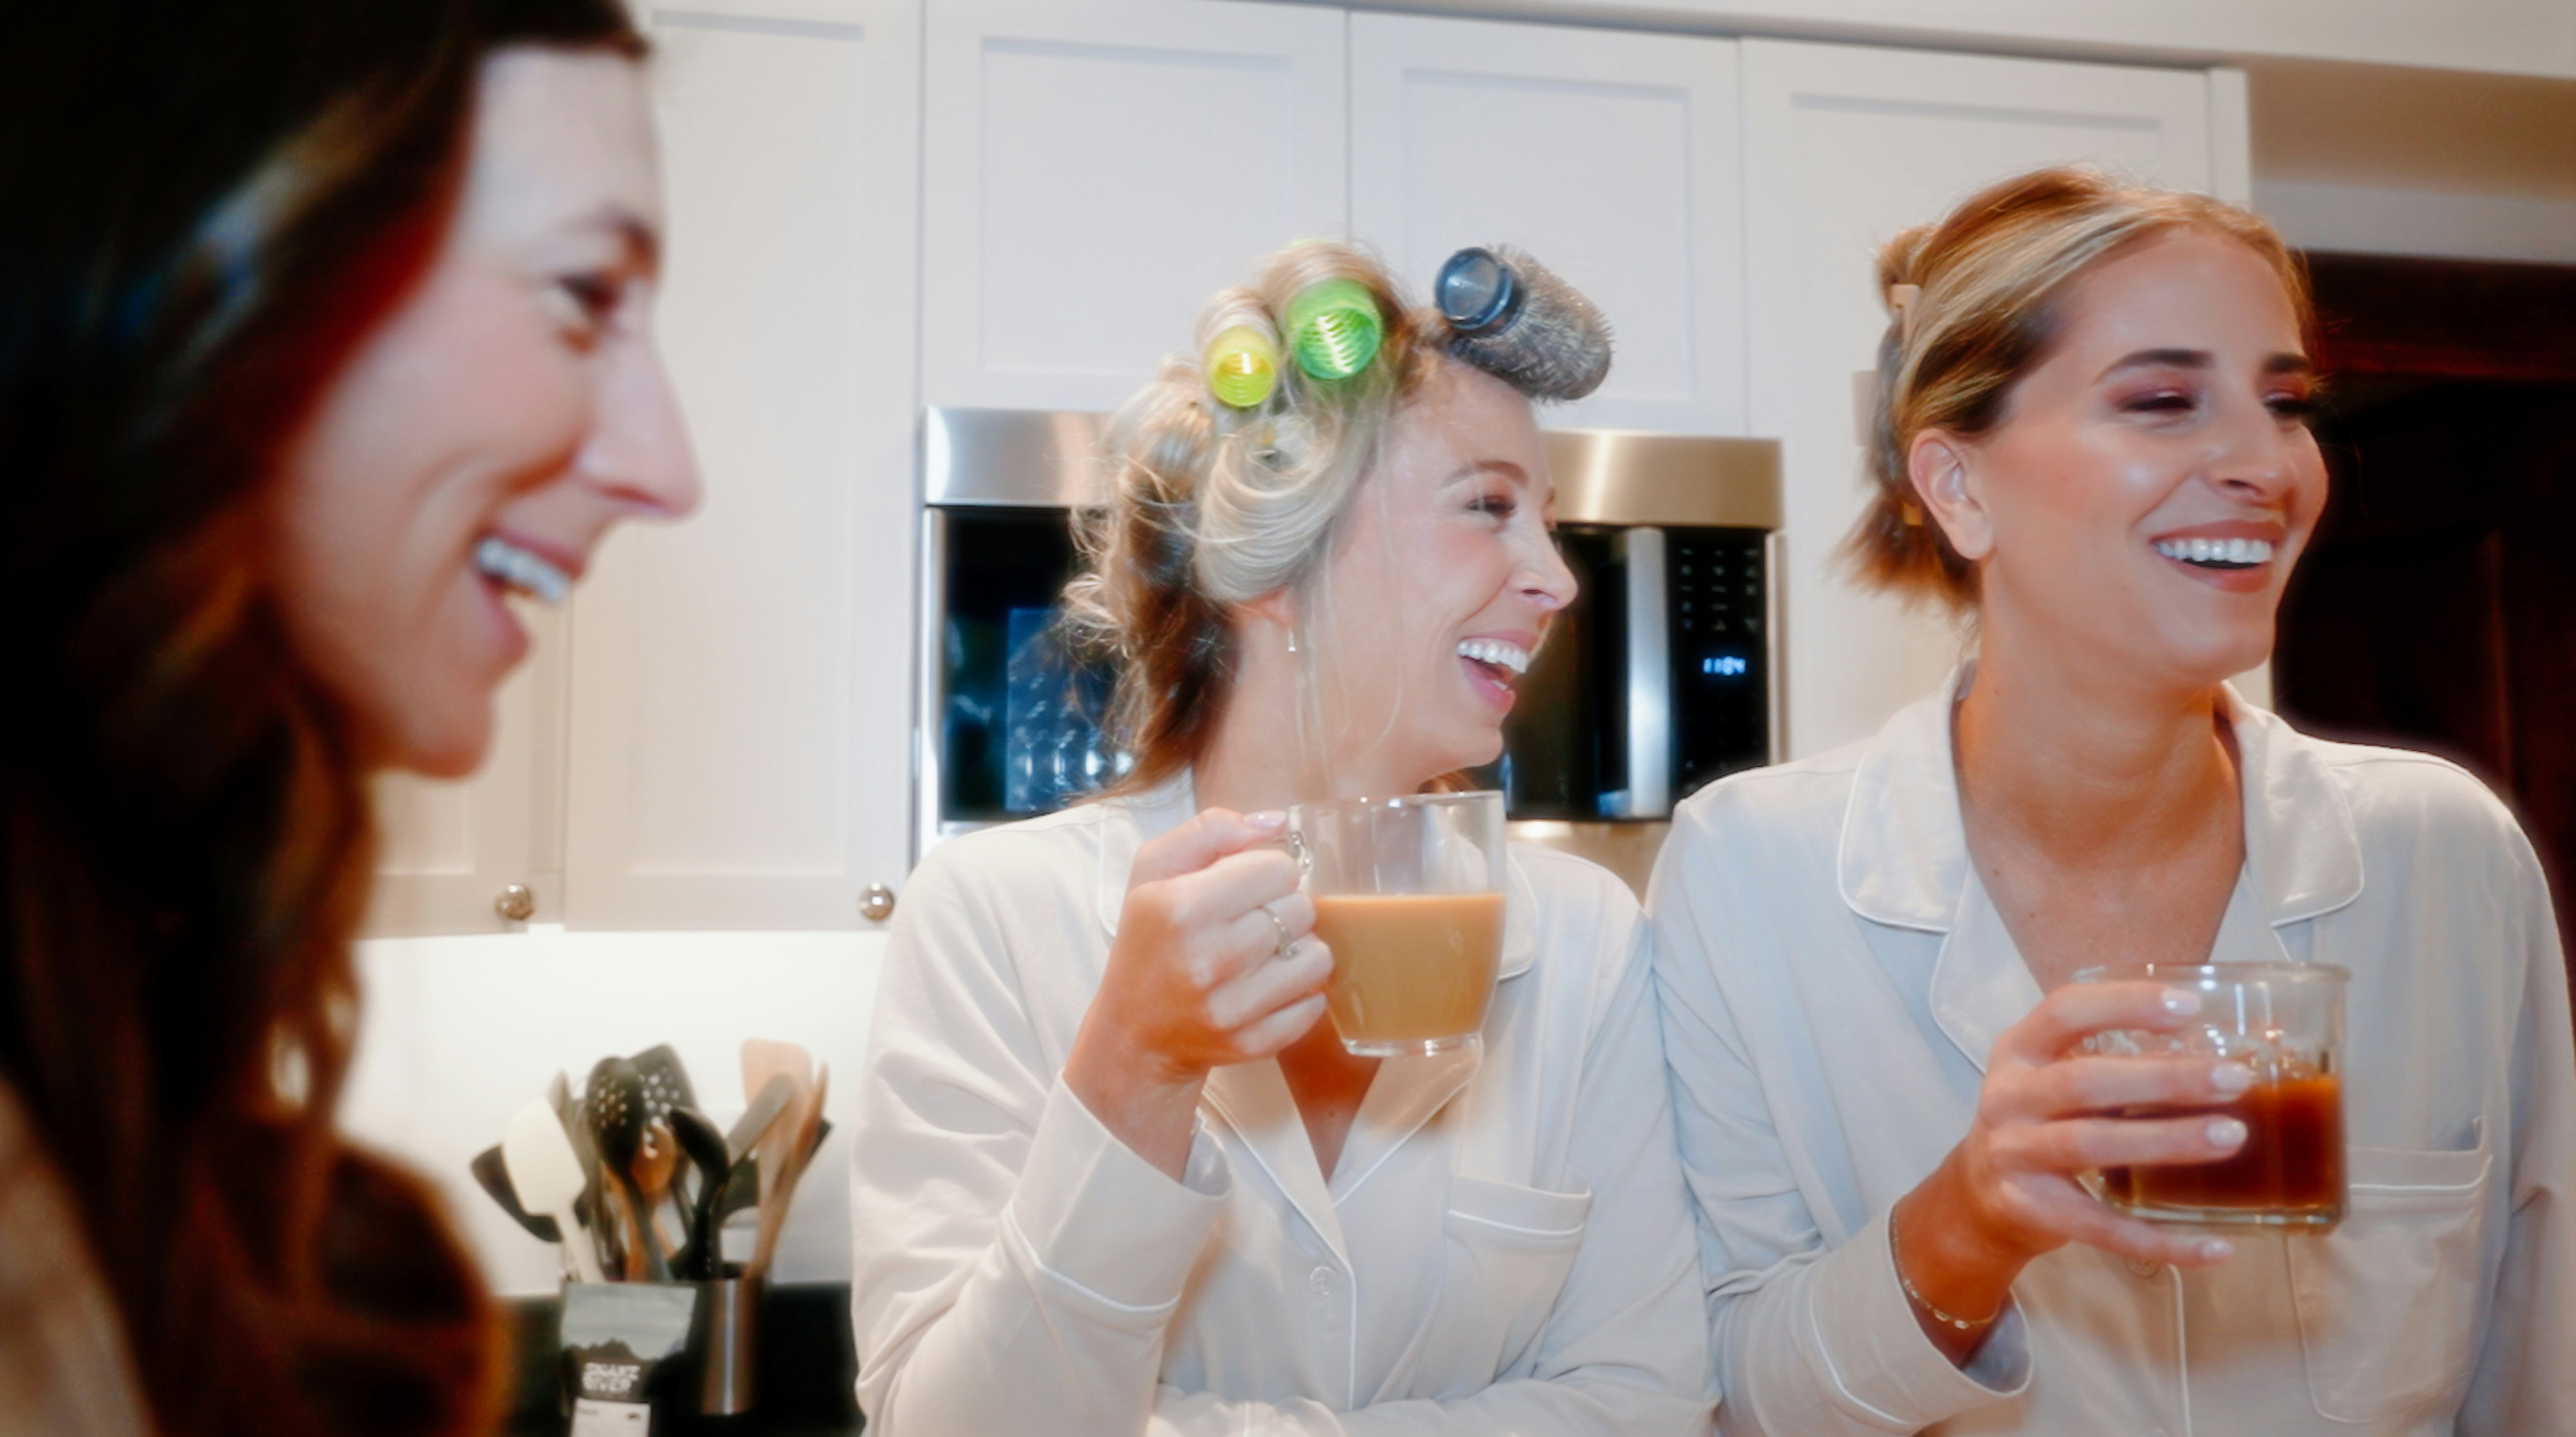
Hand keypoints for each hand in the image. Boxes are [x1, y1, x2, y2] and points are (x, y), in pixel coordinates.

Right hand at [1064, 808, 1333, 1175]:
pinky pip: (1315, 1003)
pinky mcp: (1252, 1042)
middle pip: (1301, 909)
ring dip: (1299, 950)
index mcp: (1182, 907)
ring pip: (1317, 956)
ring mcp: (1231, 1008)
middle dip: (1284, 908)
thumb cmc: (1150, 940)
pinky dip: (1301, 992)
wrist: (1135, 1032)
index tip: (1249, 886)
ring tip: (1268, 954)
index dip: (1268, 871)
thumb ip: (1209, 831)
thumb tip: (1276, 822)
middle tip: (1254, 922)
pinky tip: (1269, 987)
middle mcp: (1207, 959)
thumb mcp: (1153, 871)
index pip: (1278, 868)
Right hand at [1894, 980, 2251, 1351]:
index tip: (2190, 1007)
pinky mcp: (2030, 1209)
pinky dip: (2161, 1239)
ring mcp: (2012, 1155)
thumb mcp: (2053, 1075)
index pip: (2064, 1011)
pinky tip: (2216, 1246)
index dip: (2125, 1004)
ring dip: (2167, 1140)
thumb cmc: (2041, 1120)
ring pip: (2091, 1145)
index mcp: (2018, 1050)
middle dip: (2165, 1079)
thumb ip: (2111, 1060)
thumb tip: (2219, 1053)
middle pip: (2084, 1082)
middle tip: (2235, 1079)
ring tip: (2232, 1136)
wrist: (1978, 1193)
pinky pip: (2102, 1227)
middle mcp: (2007, 1097)